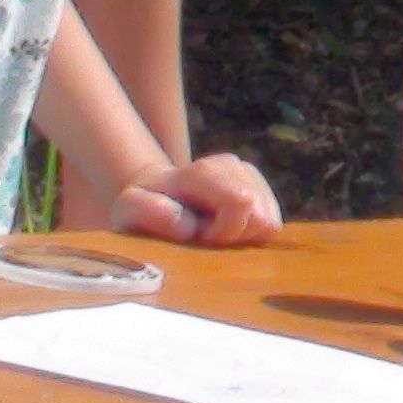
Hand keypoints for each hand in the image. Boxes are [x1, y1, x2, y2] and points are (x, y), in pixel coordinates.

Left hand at [110, 153, 282, 245]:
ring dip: (241, 236)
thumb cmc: (143, 210)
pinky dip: (251, 235)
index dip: (224, 231)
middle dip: (233, 235)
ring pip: (270, 222)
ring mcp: (251, 175)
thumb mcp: (129, 211)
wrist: (158, 198)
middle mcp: (233, 165)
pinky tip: (227, 229)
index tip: (198, 237)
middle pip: (260, 216)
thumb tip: (186, 224)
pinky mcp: (263, 190)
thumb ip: (147, 211)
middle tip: (203, 236)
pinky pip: (273, 226)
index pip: (241, 202)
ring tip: (213, 231)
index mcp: (202, 171)